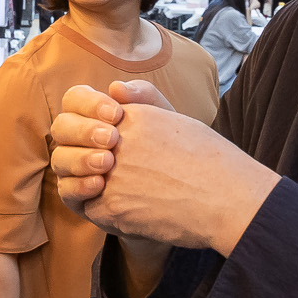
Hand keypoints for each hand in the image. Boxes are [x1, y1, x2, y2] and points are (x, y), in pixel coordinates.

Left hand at [49, 79, 277, 253]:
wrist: (230, 200)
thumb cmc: (211, 161)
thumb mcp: (178, 119)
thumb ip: (144, 99)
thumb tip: (112, 88)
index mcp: (130, 115)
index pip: (80, 108)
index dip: (83, 123)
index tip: (104, 138)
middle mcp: (114, 141)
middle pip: (66, 140)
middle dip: (75, 151)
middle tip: (101, 164)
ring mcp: (109, 175)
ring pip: (69, 175)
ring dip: (81, 180)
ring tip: (109, 185)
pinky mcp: (110, 208)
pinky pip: (84, 205)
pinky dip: (96, 207)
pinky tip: (123, 206)